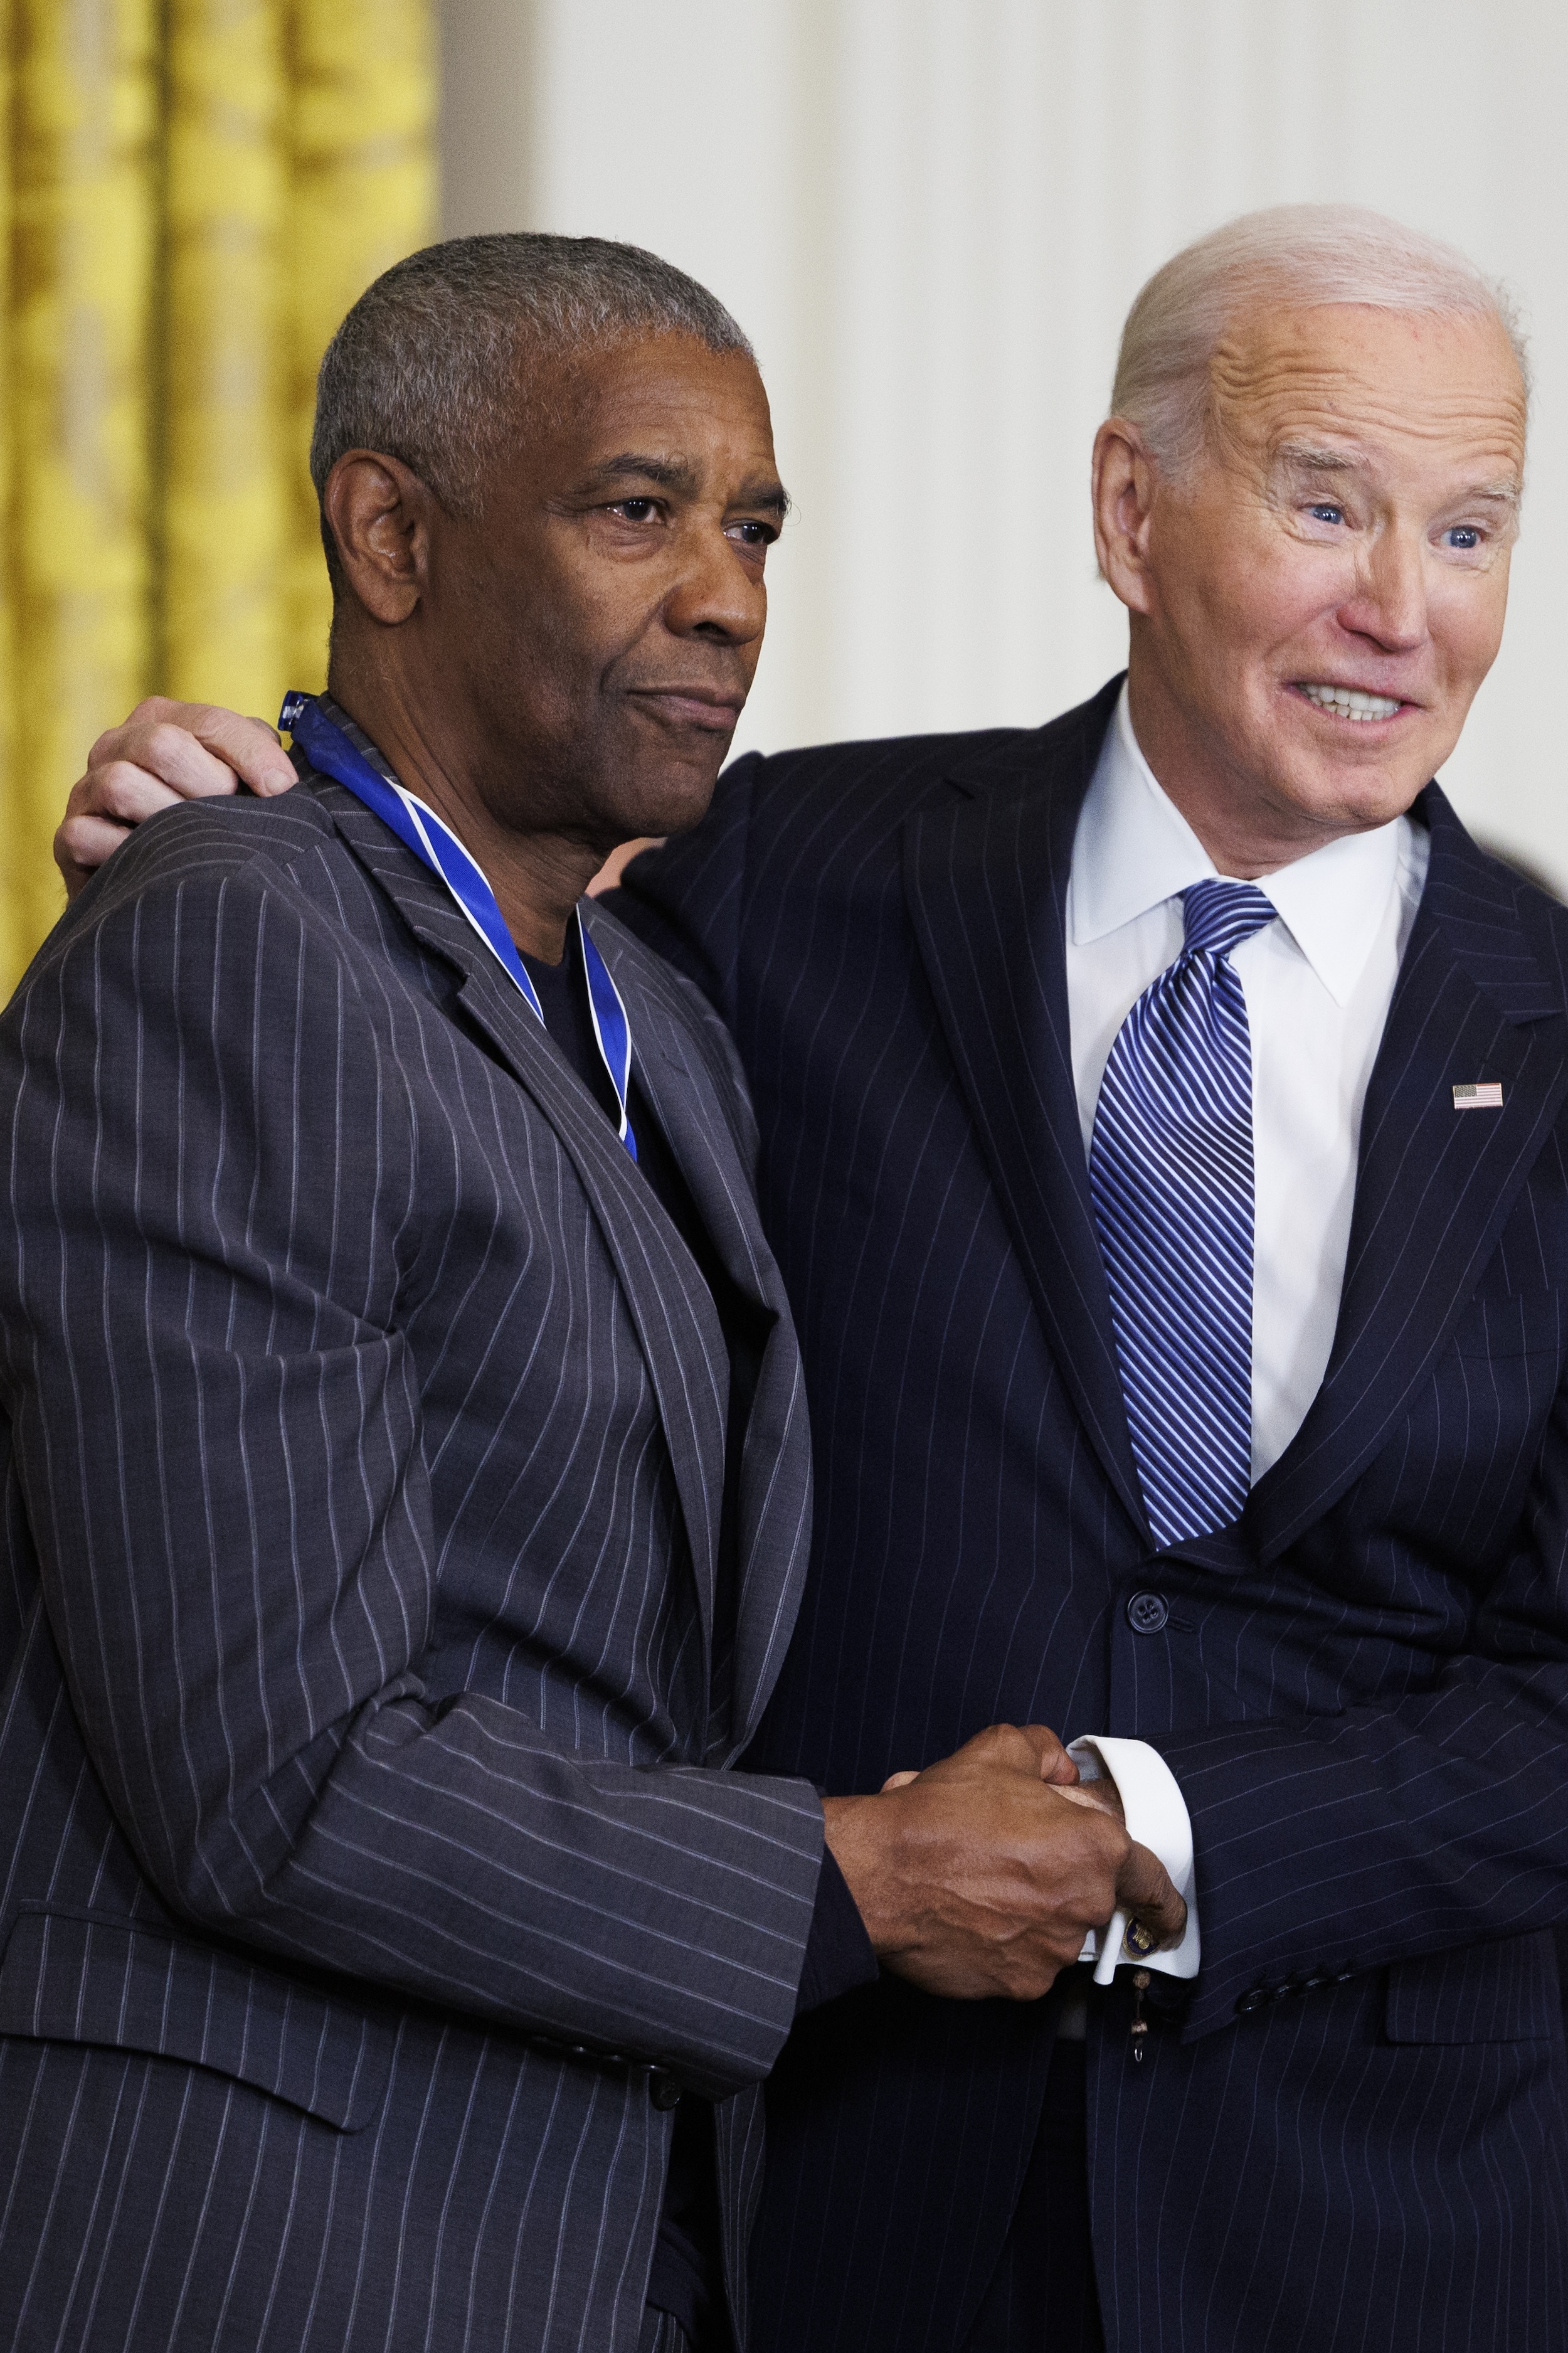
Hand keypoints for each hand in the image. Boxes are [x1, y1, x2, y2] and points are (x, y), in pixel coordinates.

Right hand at [55, 699, 297, 895]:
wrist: (165, 891)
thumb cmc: (213, 829)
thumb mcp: (242, 786)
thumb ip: (260, 761)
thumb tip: (284, 781)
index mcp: (161, 721)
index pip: (209, 723)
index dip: (250, 755)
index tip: (281, 789)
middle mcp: (118, 746)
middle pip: (162, 745)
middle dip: (208, 788)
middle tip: (232, 822)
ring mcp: (88, 789)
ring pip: (122, 784)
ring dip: (170, 820)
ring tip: (198, 847)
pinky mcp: (69, 837)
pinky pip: (89, 836)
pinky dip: (126, 853)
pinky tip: (158, 869)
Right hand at [826, 1723, 1184, 2000]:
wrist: (881, 1876)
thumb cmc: (939, 1816)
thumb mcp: (998, 1750)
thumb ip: (1046, 1754)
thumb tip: (1061, 1771)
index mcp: (1095, 1849)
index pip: (1153, 1882)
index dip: (1160, 1897)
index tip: (1164, 1912)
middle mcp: (1082, 1905)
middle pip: (1092, 1898)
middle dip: (1063, 1881)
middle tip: (1016, 1858)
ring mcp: (1052, 1952)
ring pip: (1056, 1931)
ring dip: (1031, 1911)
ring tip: (980, 1880)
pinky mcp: (1019, 1985)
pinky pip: (1025, 1961)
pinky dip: (1004, 1941)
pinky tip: (970, 1912)